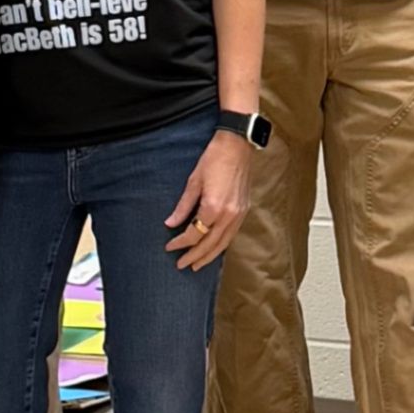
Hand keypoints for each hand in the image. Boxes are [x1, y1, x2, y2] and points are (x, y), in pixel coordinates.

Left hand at [166, 130, 256, 269]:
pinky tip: (213, 249)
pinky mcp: (244, 211)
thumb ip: (183, 206)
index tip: (169, 247)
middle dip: (194, 256)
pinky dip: (221, 245)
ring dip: (209, 256)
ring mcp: (238, 214)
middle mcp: (228, 215)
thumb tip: (171, 223)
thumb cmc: (214, 159)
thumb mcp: (194, 181)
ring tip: (197, 265)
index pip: (194, 233)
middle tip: (181, 266)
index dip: (180, 243)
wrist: (237, 146)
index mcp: (213, 207)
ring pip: (223, 243)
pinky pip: (231, 235)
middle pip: (209, 244)